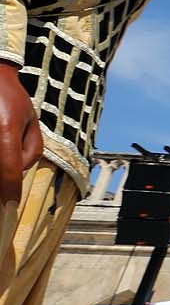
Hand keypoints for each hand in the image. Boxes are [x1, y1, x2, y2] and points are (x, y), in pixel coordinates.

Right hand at [0, 66, 42, 207]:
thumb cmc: (10, 99)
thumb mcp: (31, 121)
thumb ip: (31, 149)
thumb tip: (18, 173)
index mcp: (5, 131)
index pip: (8, 171)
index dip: (9, 191)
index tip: (10, 205)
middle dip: (3, 176)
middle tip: (8, 161)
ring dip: (2, 165)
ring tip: (6, 135)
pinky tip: (3, 141)